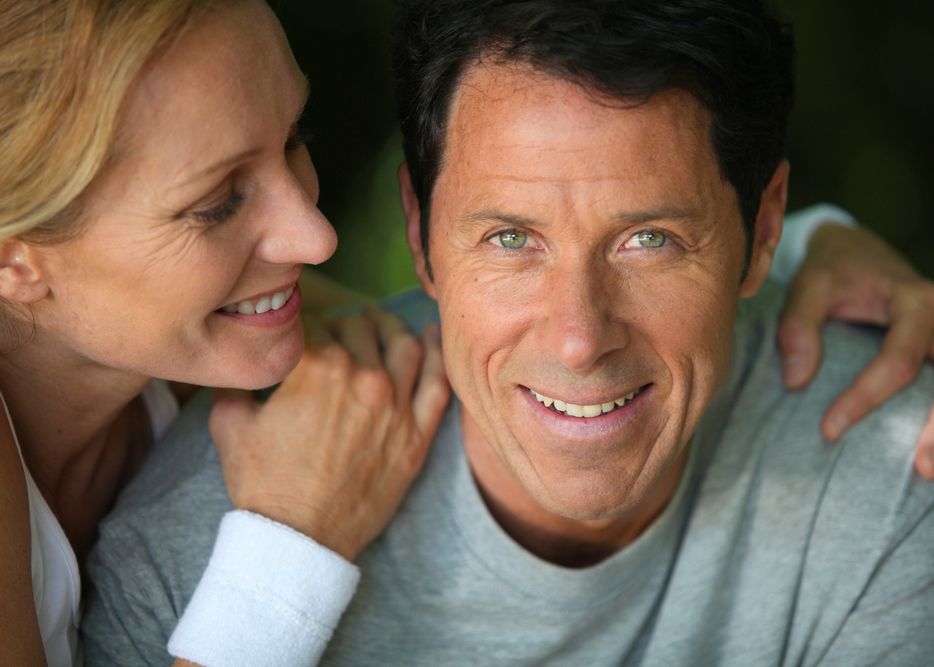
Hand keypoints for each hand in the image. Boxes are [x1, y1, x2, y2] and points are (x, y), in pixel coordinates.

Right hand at [208, 307, 449, 559]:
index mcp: (318, 366)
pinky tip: (431, 336)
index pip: (316, 325)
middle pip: (360, 331)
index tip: (302, 333)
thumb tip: (241, 368)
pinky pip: (437, 383)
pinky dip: (436, 354)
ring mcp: (397, 405)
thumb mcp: (230, 425)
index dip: (305, 326)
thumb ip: (235, 385)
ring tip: (379, 323)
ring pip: (403, 345)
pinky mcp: (417, 434)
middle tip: (337, 332)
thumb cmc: (264, 484)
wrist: (299, 538)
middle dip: (345, 326)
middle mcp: (364, 377)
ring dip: (390, 327)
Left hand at [778, 223, 933, 477]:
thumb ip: (798, 326)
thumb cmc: (834, 271)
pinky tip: (924, 456)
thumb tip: (797, 381)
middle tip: (920, 467)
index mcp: (917, 302)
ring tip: (926, 470)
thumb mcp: (810, 285)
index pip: (899, 360)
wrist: (860, 254)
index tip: (829, 429)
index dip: (866, 397)